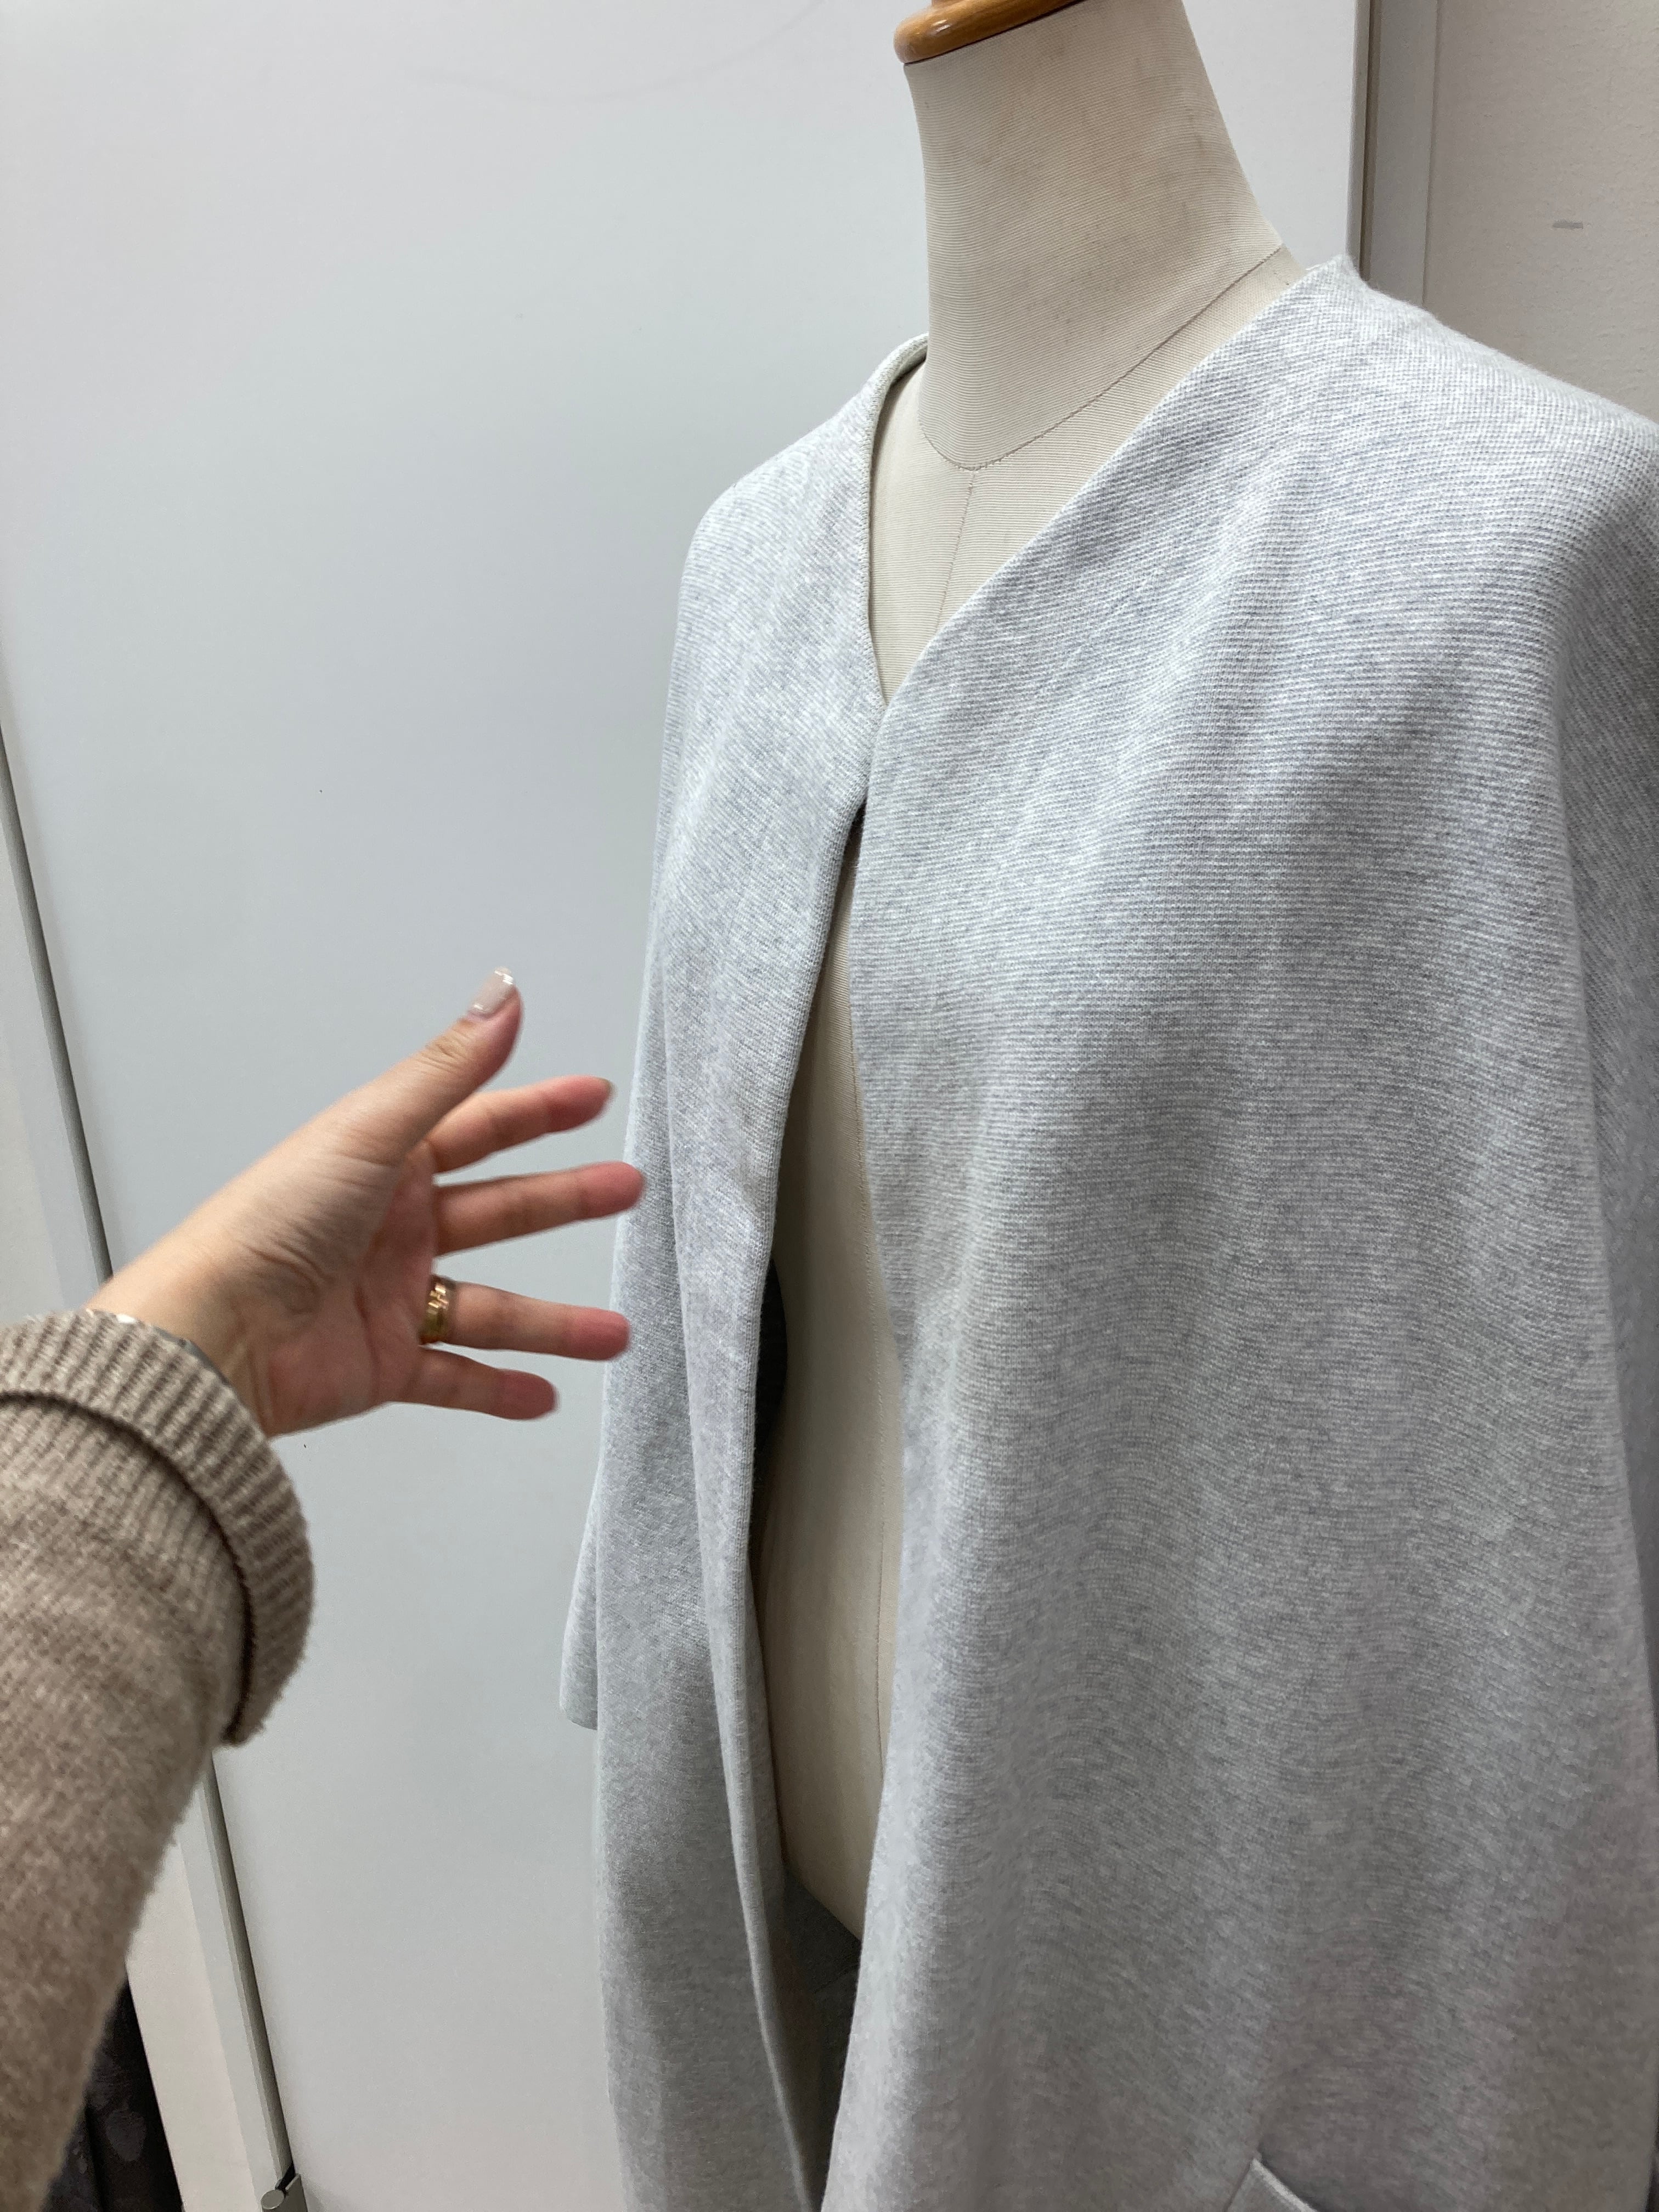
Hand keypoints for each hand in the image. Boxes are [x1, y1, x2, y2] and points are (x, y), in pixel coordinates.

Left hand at [87, 971, 642, 1435]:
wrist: (215, 1337)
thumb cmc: (271, 1224)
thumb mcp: (371, 1132)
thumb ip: (448, 1070)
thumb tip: (503, 994)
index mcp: (385, 1164)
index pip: (479, 1127)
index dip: (538, 1111)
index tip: (594, 1098)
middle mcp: (391, 1227)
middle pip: (499, 1211)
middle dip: (566, 1202)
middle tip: (627, 1192)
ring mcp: (390, 1299)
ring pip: (490, 1307)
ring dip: (553, 1322)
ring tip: (614, 1334)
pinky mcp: (382, 1366)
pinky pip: (455, 1378)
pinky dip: (501, 1389)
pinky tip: (545, 1395)